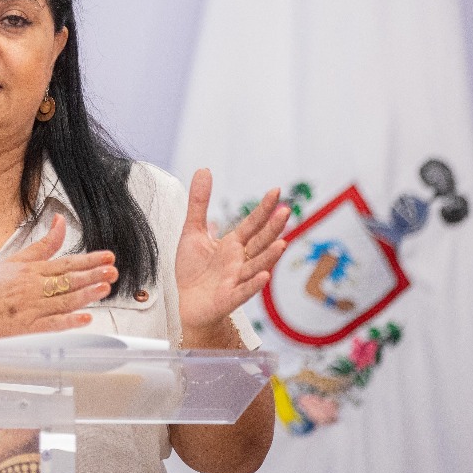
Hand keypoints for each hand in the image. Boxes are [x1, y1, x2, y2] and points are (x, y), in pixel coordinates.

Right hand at [0, 214, 117, 341]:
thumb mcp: (16, 259)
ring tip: (104, 288)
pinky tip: (85, 319)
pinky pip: (51, 324)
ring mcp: (31, 308)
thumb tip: (59, 221)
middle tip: (112, 271)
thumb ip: (43, 244)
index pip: (65, 263)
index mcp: (31, 270)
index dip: (89, 260)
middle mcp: (33, 288)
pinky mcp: (27, 328)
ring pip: (63, 300)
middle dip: (92, 275)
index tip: (107, 257)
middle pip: (67, 280)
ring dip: (85, 294)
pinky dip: (68, 322)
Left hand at [175, 169, 287, 338]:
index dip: (263, 209)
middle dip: (272, 228)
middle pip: (259, 242)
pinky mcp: (229, 297)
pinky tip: (264, 275)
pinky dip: (253, 284)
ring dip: (269, 256)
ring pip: (256, 266)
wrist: (187, 302)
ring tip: (282, 244)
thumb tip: (204, 170)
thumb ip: (199, 202)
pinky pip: (244, 291)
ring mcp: (237, 279)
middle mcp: (240, 260)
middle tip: (285, 211)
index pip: (252, 223)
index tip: (276, 191)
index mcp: (233, 244)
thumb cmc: (194, 269)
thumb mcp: (192, 231)